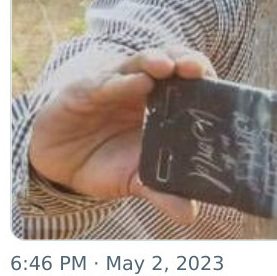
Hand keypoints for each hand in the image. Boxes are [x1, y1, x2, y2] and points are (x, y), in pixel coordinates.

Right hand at [29, 49, 215, 224]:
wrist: (58, 163)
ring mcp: (118, 83)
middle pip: (173, 62)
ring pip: (142, 62)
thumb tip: (191, 215)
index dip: (206, 77)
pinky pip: (107, 81)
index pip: (192, 81)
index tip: (218, 85)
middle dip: (187, 62)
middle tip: (197, 69)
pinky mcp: (88, 88)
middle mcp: (145, 87)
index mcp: (164, 104)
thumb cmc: (106, 161)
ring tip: (169, 67)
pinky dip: (123, 81)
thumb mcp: (134, 179)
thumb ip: (162, 192)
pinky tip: (138, 82)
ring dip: (157, 60)